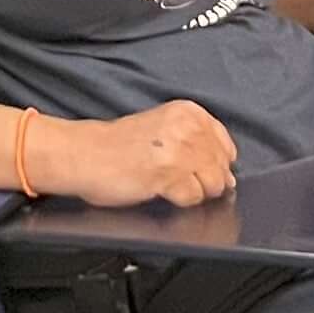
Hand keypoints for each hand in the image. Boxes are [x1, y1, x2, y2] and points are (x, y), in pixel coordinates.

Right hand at [43, 100, 236, 209]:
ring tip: (166, 183)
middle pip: (222, 168)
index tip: (192, 168)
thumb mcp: (164, 128)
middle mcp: (187, 127)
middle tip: (174, 178)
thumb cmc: (118, 145)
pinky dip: (179, 201)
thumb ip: (197, 145)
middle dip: (204, 181)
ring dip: (192, 191)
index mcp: (188, 112)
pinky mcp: (168, 174)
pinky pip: (193, 198)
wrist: (84, 154)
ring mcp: (180, 151)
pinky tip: (159, 189)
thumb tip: (229, 177)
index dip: (213, 165)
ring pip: (213, 184)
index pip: (225, 146)